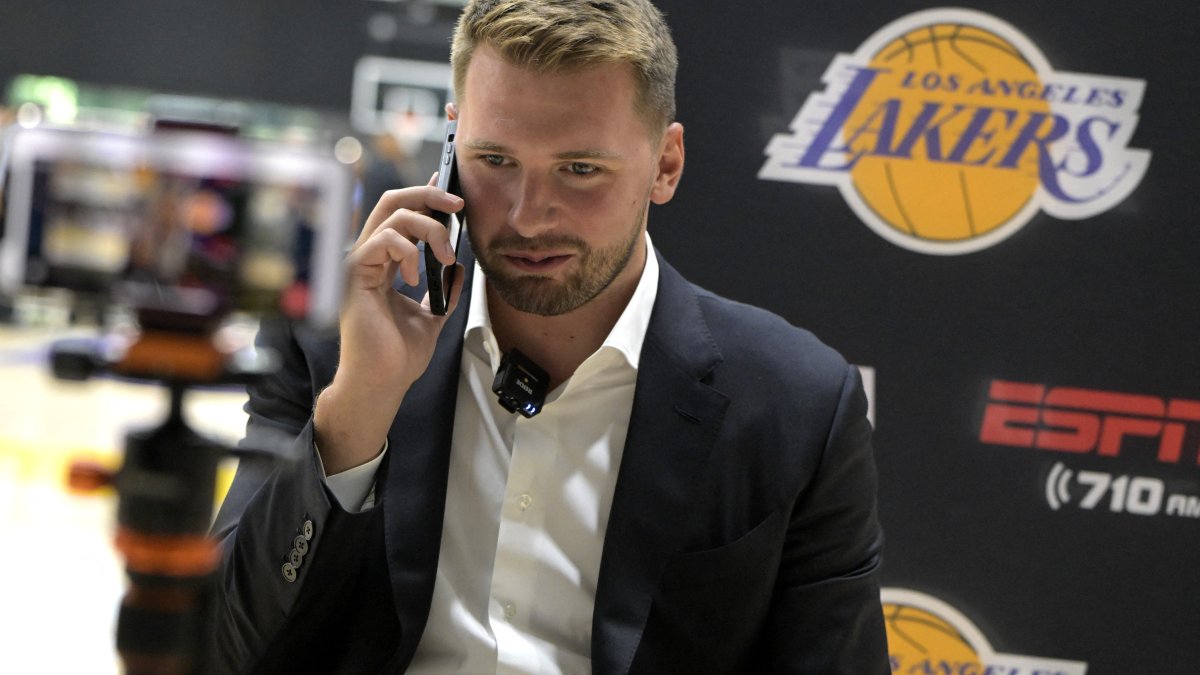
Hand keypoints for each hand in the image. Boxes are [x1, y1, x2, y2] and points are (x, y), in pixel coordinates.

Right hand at [314, 180, 464, 473]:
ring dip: (429, 229)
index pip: (402, 216)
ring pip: (393, 214)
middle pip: (393, 201)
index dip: (426, 196)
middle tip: (458, 204)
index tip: (451, 191)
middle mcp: (370, 258)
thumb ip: (444, 291)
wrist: (383, 382)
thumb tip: (459, 268)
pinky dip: (408, 253)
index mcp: (385, 264)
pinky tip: (417, 278)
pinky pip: (382, 240)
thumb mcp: (433, 316)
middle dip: (428, 194)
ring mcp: (360, 263)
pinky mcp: (355, 274)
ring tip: (446, 256)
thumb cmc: (398, 356)